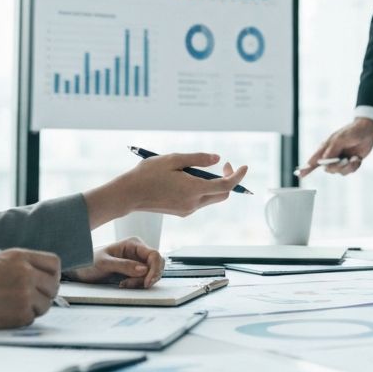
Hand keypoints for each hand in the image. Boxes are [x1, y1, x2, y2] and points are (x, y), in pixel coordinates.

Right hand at [0, 248, 60, 330]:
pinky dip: (22, 319)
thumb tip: (40, 277)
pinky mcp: (19, 315)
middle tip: (34, 298)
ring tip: (15, 307)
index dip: (52, 274)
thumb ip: (21, 266)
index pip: (54, 263)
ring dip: (35, 308)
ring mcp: (24, 294)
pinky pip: (32, 318)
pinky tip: (6, 315)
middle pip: (53, 285)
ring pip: (45, 304)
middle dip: (46, 293)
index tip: (47, 280)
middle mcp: (26, 273)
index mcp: (20, 256)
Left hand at [72, 239, 164, 288]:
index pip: (154, 255)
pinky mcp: (135, 270)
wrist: (81, 269)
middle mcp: (138, 251)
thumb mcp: (105, 263)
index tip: (147, 283)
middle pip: (156, 264)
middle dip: (148, 277)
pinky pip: (144, 278)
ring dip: (141, 282)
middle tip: (131, 285)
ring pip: (151, 273)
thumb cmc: (90, 262)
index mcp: (133, 243)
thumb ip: (124, 265)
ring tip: (124, 284)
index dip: (154, 269)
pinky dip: (138, 284)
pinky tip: (124, 284)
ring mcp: (137, 260)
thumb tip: (144, 269)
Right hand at [88, 153, 248, 222]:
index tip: (243, 166)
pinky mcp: (181, 212)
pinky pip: (199, 201)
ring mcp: (187, 210)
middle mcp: (193, 203)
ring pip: (210, 198)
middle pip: (221, 194)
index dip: (238, 176)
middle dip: (226, 180)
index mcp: (193, 190)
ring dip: (212, 184)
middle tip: (221, 164)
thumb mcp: (173, 159)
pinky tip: (187, 178)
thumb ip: (198, 159)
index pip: (226, 186)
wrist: (128, 195)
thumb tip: (218, 159)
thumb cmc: (148, 174)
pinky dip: (201, 189)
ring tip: (196, 168)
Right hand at [297, 118, 372, 177]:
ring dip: (348, 167)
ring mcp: (341, 159)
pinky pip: (349, 171)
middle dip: (337, 167)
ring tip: (354, 158)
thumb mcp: (341, 138)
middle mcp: (332, 154)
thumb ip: (332, 150)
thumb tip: (324, 162)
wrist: (368, 130)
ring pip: (339, 172)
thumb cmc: (352, 131)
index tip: (299, 174)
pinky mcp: (350, 162)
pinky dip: (354, 166)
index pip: (313, 159)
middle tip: (346, 159)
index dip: (306, 168)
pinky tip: (357, 158)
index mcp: (326, 147)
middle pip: (328, 169)